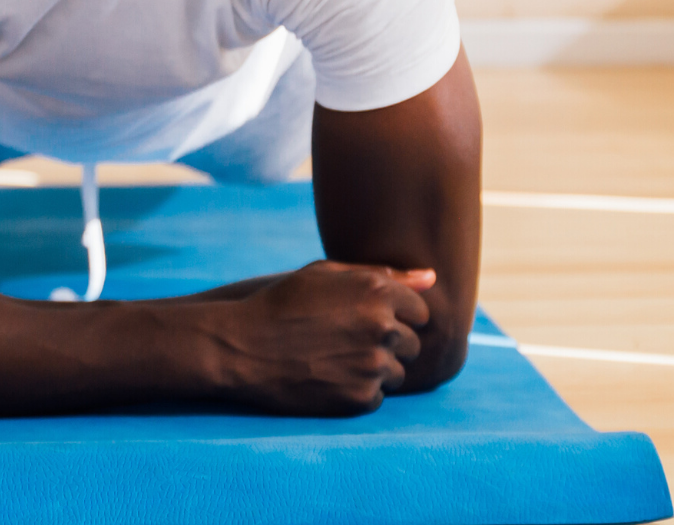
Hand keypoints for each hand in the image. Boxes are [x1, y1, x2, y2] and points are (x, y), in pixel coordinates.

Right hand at [207, 260, 434, 415]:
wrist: (241, 346)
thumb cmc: (282, 303)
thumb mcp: (327, 274)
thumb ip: (384, 275)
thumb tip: (432, 278)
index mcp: (378, 291)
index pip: (420, 312)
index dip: (395, 317)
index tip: (366, 321)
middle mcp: (382, 326)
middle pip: (412, 344)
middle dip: (389, 344)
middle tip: (348, 343)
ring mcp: (373, 364)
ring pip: (398, 372)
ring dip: (375, 369)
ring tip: (336, 360)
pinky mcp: (361, 397)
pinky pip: (378, 397)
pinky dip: (359, 391)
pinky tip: (329, 378)